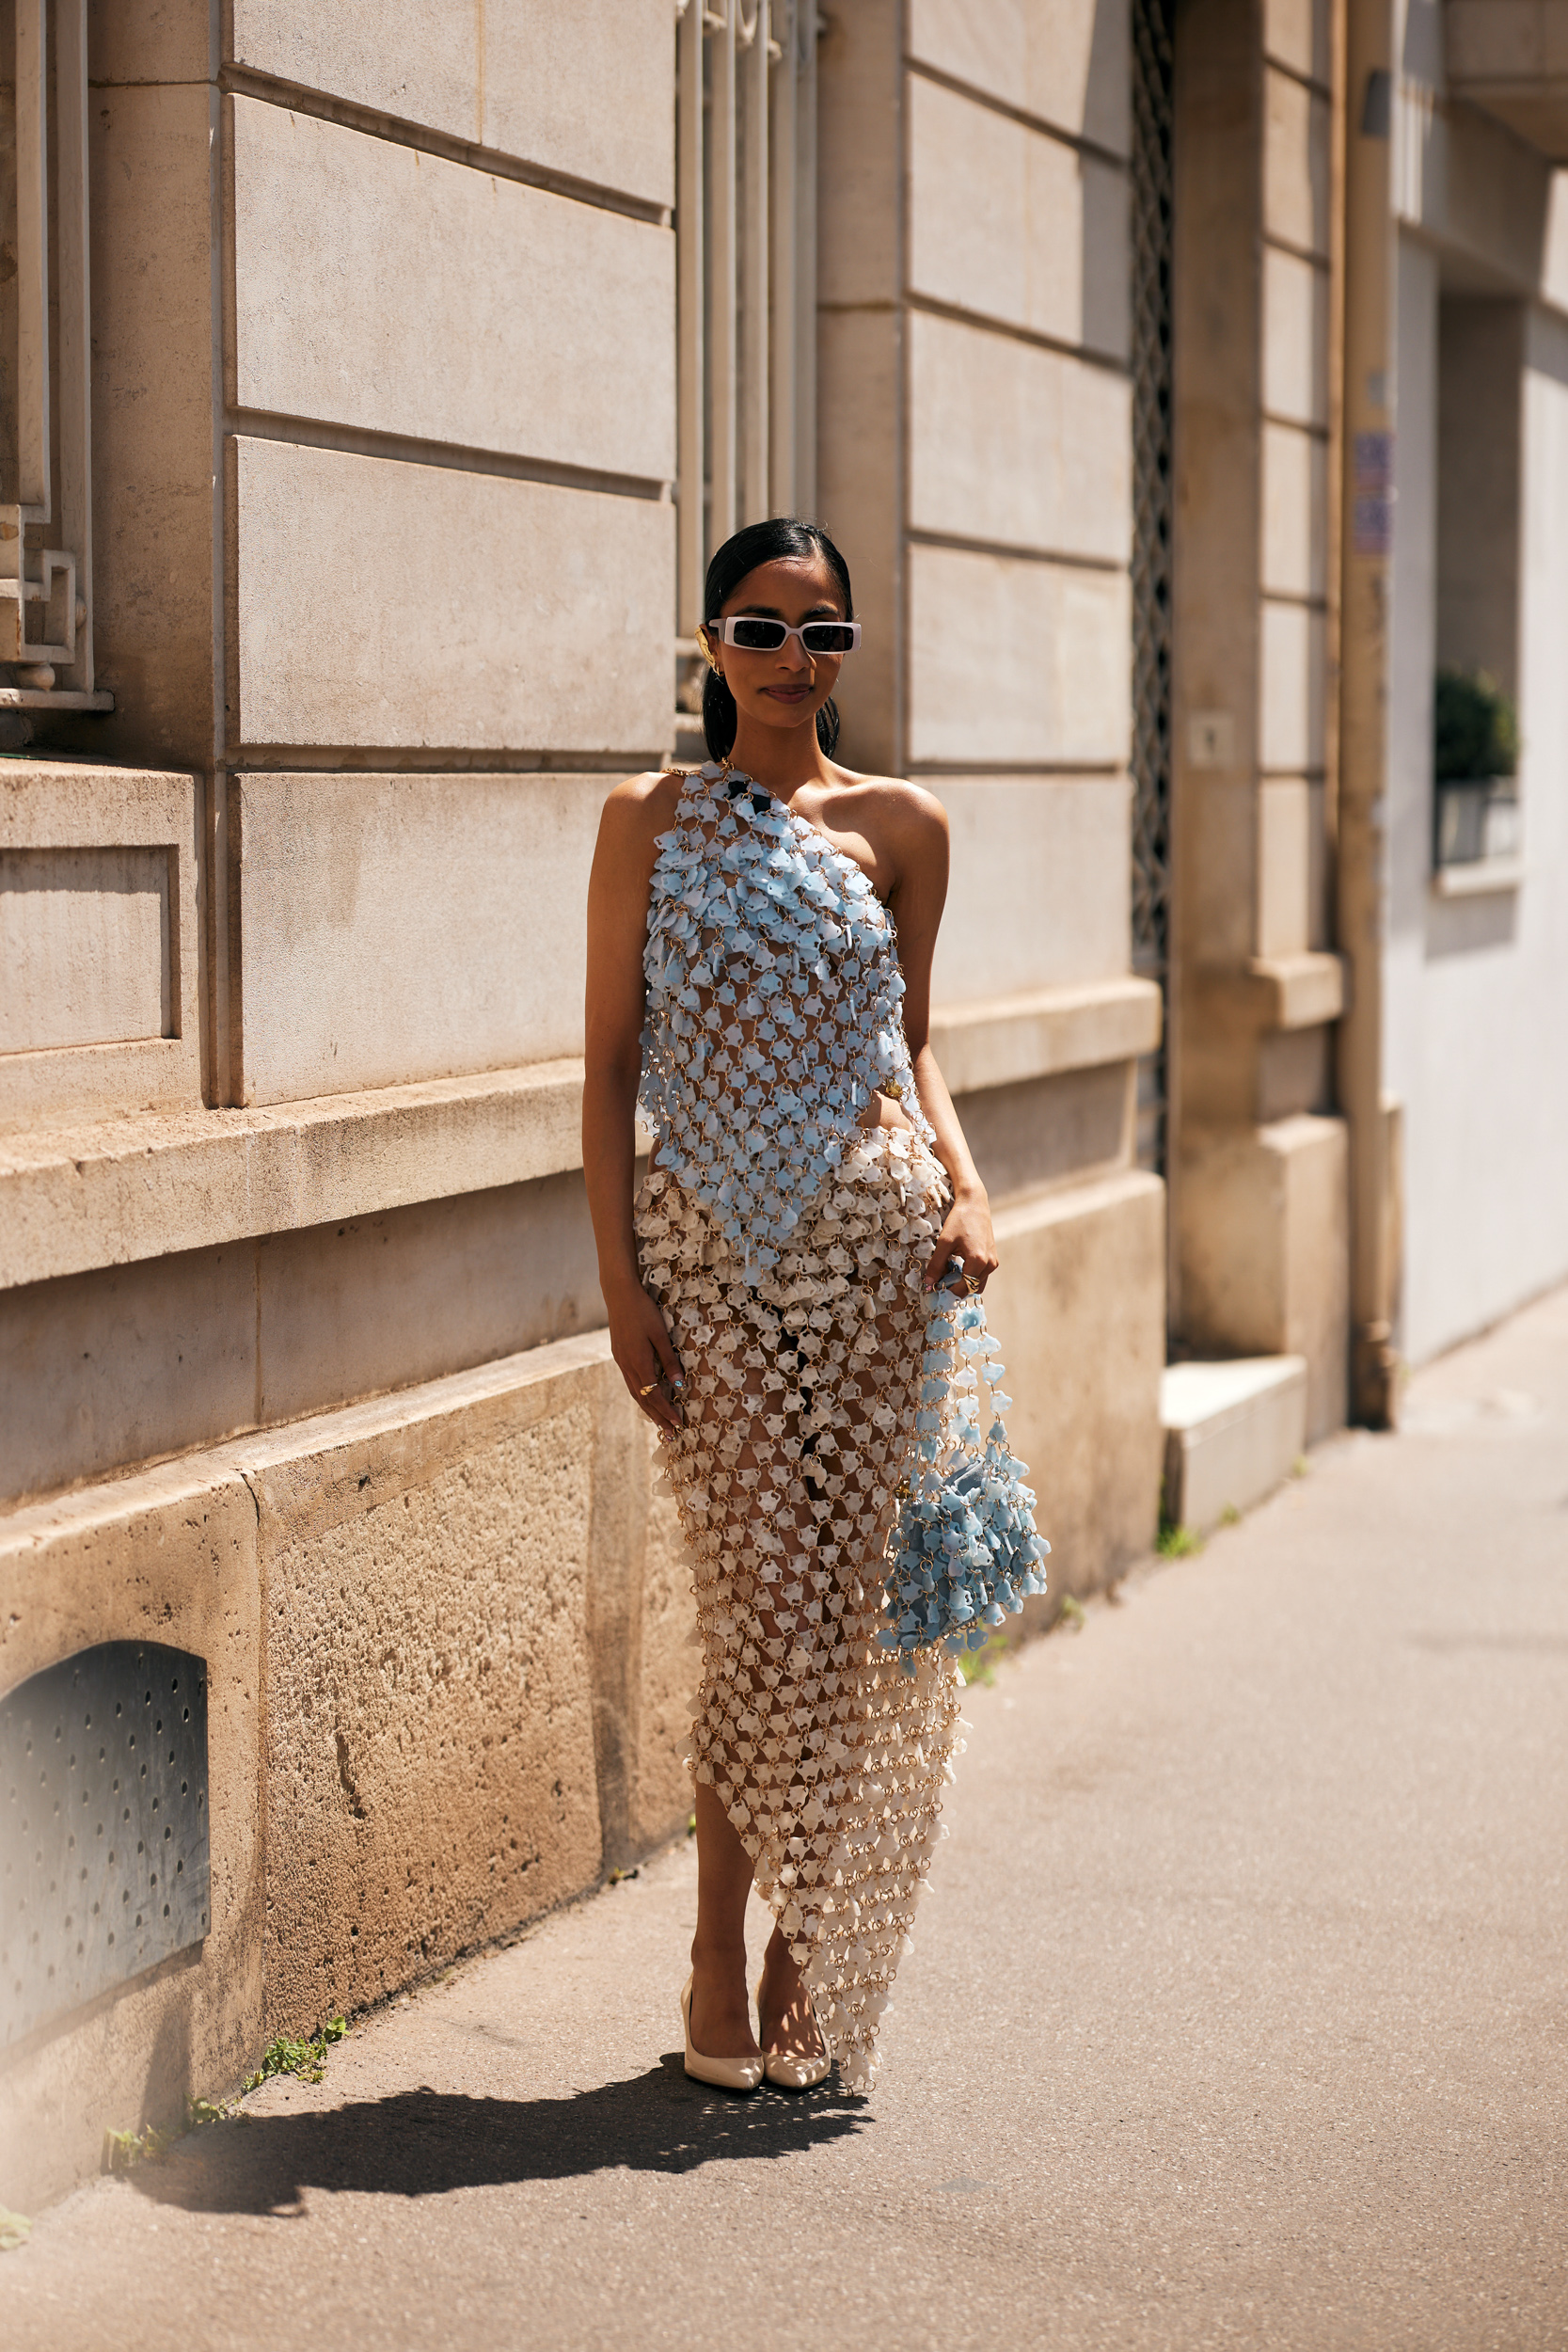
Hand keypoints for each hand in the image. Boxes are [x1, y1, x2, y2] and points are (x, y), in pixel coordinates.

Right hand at [606, 1277, 685, 1429]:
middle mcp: (627, 1365)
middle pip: (643, 1399)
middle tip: (669, 1435)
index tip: (678, 1424)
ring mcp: (621, 1361)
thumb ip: (669, 1360)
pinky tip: (646, 1397)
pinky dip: (640, 1395)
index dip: (667, 1411)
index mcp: (638, 1362)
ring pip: (635, 1392)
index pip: (654, 1395)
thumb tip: (679, 1385)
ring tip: (659, 1423)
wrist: (619, 1294)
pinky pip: (631, 1382)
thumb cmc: (643, 1311)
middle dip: (657, 1418)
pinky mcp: (619, 1355)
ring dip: (648, 1409)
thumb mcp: (660, 1334)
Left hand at [923, 1186, 998, 1294]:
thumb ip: (936, 1265)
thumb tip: (929, 1283)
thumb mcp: (944, 1242)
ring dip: (963, 1282)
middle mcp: (989, 1265)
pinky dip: (969, 1275)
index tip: (934, 1288)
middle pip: (970, 1288)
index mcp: (978, 1261)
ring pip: (976, 1283)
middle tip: (940, 1280)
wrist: (974, 1204)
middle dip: (955, 1287)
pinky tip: (958, 1265)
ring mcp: (993, 1262)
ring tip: (948, 1271)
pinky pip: (980, 1275)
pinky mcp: (993, 1258)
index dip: (947, 1291)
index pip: (963, 1288)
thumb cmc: (959, 1220)